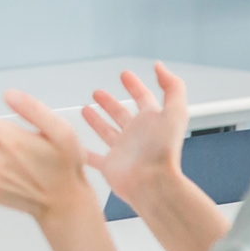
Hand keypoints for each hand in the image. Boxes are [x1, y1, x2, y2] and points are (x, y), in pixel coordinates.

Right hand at [81, 63, 189, 207]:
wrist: (152, 182)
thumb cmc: (163, 149)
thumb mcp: (175, 112)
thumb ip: (173, 87)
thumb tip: (160, 67)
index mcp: (152, 121)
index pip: (143, 97)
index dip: (134, 85)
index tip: (124, 74)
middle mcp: (137, 134)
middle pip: (121, 113)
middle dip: (110, 103)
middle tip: (97, 92)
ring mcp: (122, 150)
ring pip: (107, 131)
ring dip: (97, 121)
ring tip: (85, 109)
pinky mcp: (110, 165)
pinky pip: (93, 157)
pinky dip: (83, 150)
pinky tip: (74, 144)